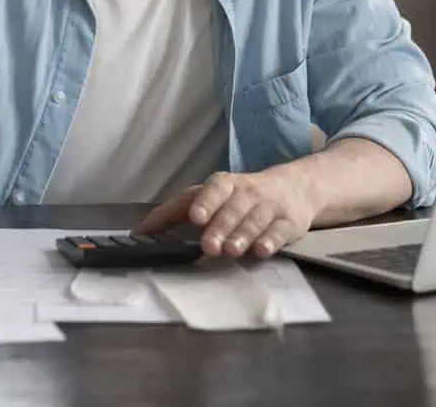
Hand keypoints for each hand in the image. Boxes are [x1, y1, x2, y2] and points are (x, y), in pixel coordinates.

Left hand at [134, 169, 318, 258]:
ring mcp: (270, 207)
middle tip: (209, 246)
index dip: (206, 202)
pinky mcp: (289, 223)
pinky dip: (271, 241)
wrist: (295, 188)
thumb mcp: (210, 196)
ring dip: (242, 235)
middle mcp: (248, 193)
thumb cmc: (241, 196)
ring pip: (256, 220)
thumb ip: (176, 210)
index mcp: (225, 185)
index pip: (215, 189)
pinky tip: (262, 250)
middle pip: (234, 209)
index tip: (195, 218)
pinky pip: (280, 232)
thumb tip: (141, 230)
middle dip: (221, 227)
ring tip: (231, 251)